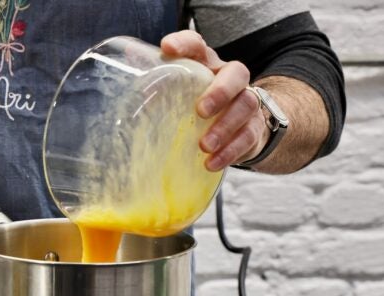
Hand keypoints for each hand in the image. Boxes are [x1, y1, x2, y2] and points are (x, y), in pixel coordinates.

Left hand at [161, 30, 268, 170]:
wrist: (238, 129)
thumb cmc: (198, 106)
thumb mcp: (178, 95)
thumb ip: (158, 83)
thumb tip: (129, 63)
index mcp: (207, 65)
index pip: (197, 45)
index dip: (184, 43)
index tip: (167, 49)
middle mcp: (230, 79)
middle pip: (236, 74)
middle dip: (220, 91)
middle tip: (201, 111)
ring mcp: (246, 102)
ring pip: (246, 105)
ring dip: (225, 127)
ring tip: (204, 146)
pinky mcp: (253, 128)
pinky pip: (248, 137)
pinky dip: (230, 152)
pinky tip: (211, 163)